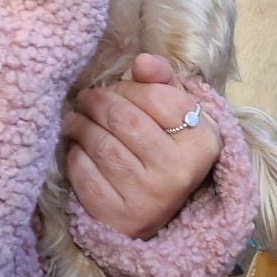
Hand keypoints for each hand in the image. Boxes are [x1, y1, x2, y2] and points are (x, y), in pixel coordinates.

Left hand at [62, 55, 222, 239]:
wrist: (156, 211)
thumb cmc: (165, 149)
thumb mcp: (176, 115)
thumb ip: (162, 81)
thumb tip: (142, 60)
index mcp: (201, 142)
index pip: (157, 96)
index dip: (129, 86)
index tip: (115, 88)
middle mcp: (179, 172)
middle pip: (124, 118)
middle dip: (97, 101)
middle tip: (86, 99)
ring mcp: (149, 197)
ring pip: (100, 143)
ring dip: (80, 125)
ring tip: (75, 119)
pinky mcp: (119, 216)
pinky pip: (84, 172)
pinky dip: (75, 154)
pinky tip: (78, 149)